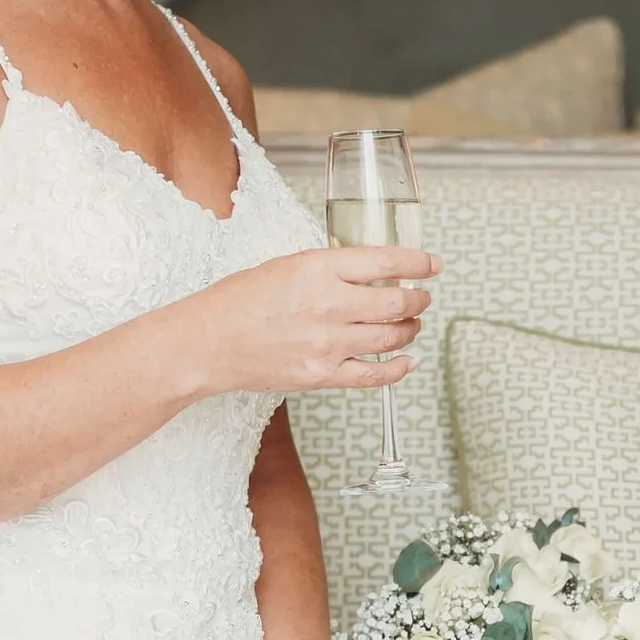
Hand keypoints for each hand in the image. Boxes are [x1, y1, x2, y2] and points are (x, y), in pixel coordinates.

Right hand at [189, 245, 438, 400]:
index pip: (387, 263)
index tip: (432, 264)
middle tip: (422, 297)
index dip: (419, 263)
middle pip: (398, 303)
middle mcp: (329, 305)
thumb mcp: (286, 266)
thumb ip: (329, 268)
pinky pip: (375, 375)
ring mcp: (328, 344)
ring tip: (411, 324)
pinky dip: (399, 369)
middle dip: (419, 299)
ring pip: (392, 337)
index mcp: (319, 269)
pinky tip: (407, 361)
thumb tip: (367, 270)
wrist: (207, 343)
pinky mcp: (322, 376)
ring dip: (410, 330)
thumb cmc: (238, 301)